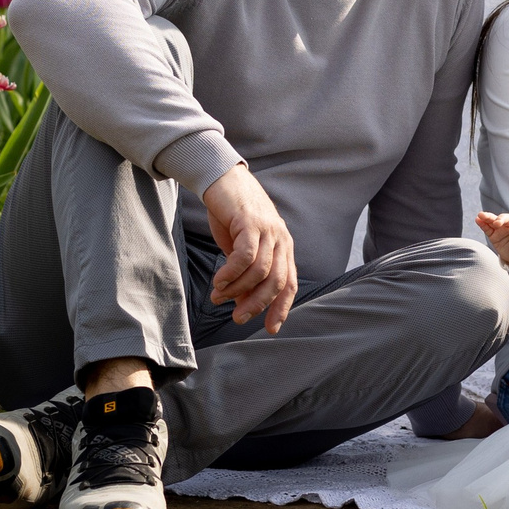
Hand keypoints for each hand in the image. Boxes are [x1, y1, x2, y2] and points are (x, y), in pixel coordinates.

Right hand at [201, 163, 296, 332]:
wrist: (222, 179)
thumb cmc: (231, 215)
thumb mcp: (241, 247)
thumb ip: (246, 271)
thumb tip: (241, 300)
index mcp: (283, 247)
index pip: (290, 283)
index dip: (282, 308)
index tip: (271, 329)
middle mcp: (281, 239)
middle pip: (276, 281)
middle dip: (257, 304)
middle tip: (237, 317)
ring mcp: (268, 230)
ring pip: (259, 271)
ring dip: (237, 289)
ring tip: (219, 297)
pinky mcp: (251, 222)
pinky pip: (245, 256)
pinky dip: (231, 273)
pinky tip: (219, 281)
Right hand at [473, 210, 508, 266]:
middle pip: (506, 219)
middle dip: (501, 220)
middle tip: (497, 223)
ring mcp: (501, 229)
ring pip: (494, 220)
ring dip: (488, 217)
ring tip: (481, 215)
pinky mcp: (493, 234)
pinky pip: (487, 227)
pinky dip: (482, 223)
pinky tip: (477, 219)